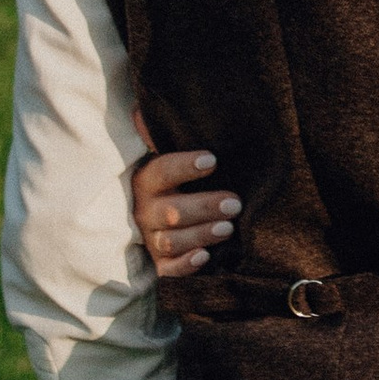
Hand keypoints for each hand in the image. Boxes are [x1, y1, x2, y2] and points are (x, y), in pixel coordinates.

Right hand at [130, 103, 240, 278]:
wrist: (151, 212)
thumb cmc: (171, 178)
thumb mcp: (165, 153)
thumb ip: (158, 134)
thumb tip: (144, 110)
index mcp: (145, 180)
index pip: (162, 171)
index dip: (184, 166)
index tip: (212, 159)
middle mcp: (143, 211)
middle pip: (170, 212)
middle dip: (204, 207)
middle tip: (235, 202)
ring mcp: (149, 239)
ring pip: (171, 240)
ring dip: (200, 235)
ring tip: (228, 227)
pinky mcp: (157, 263)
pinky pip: (167, 269)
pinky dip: (184, 265)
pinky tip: (204, 257)